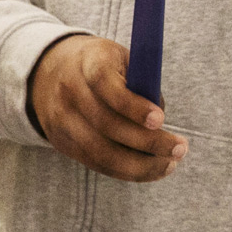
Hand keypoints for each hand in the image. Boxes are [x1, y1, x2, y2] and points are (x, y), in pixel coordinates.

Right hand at [28, 36, 188, 181]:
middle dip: (147, 141)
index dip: (132, 105)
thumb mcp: (121, 60)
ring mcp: (61, 120)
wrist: (51, 73)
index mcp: (87, 62)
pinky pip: (96, 163)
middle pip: (106, 124)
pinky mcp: (62, 142)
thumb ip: (142, 84)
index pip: (105, 84)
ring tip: (170, 164)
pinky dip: (126, 171)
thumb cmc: (102, 66)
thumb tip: (158, 123)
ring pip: (101, 152)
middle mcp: (69, 91)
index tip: (160, 119)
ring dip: (140, 165)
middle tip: (180, 148)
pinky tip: (151, 170)